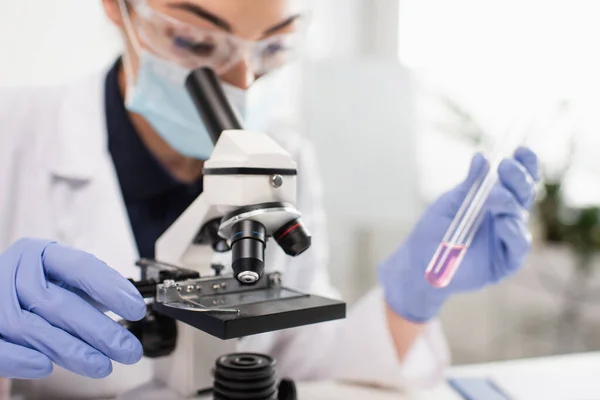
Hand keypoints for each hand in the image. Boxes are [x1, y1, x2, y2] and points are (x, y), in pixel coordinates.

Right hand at [0, 238, 146, 378]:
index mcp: (41, 253)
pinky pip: (0, 346)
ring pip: (31, 326)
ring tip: (101, 365)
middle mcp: (16, 271)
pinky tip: (46, 366)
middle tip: (127, 349)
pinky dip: (22, 358)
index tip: (137, 309)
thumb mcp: (66, 281)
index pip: (80, 267)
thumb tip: (131, 307)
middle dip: (98, 330)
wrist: (0, 298)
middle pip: (58, 302)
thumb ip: (93, 290)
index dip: (111, 288)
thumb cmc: (38, 287)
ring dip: (69, 349)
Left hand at [379, 147, 539, 322]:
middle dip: (519, 177)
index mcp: (495, 199)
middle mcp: (506, 216)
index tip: (520, 150)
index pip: (518, 178)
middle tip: (506, 166)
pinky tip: (503, 223)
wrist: (419, 263)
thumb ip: (468, 185)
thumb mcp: (449, 203)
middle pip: (525, 192)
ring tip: (494, 199)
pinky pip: (519, 245)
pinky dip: (513, 232)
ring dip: (511, 203)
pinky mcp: (507, 261)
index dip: (525, 163)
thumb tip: (482, 157)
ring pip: (521, 215)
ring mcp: (508, 238)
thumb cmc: (433, 230)